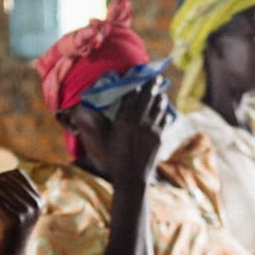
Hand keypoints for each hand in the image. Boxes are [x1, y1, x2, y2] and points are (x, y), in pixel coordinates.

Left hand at [0, 169, 42, 254]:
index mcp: (39, 200)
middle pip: (6, 179)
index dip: (0, 177)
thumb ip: (11, 193)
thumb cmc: (7, 234)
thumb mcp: (13, 211)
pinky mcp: (14, 220)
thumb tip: (0, 174)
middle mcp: (36, 205)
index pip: (18, 174)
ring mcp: (27, 212)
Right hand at [106, 76, 169, 192]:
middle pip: (148, 96)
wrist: (131, 177)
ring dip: (160, 97)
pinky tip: (164, 110)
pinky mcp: (159, 137)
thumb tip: (90, 112)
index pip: (132, 95)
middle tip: (156, 77)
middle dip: (153, 84)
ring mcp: (151, 129)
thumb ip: (100, 124)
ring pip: (159, 107)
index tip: (139, 76)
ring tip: (161, 92)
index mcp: (123, 120)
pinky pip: (164, 120)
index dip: (136, 84)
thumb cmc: (114, 158)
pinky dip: (164, 113)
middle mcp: (139, 121)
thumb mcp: (104, 139)